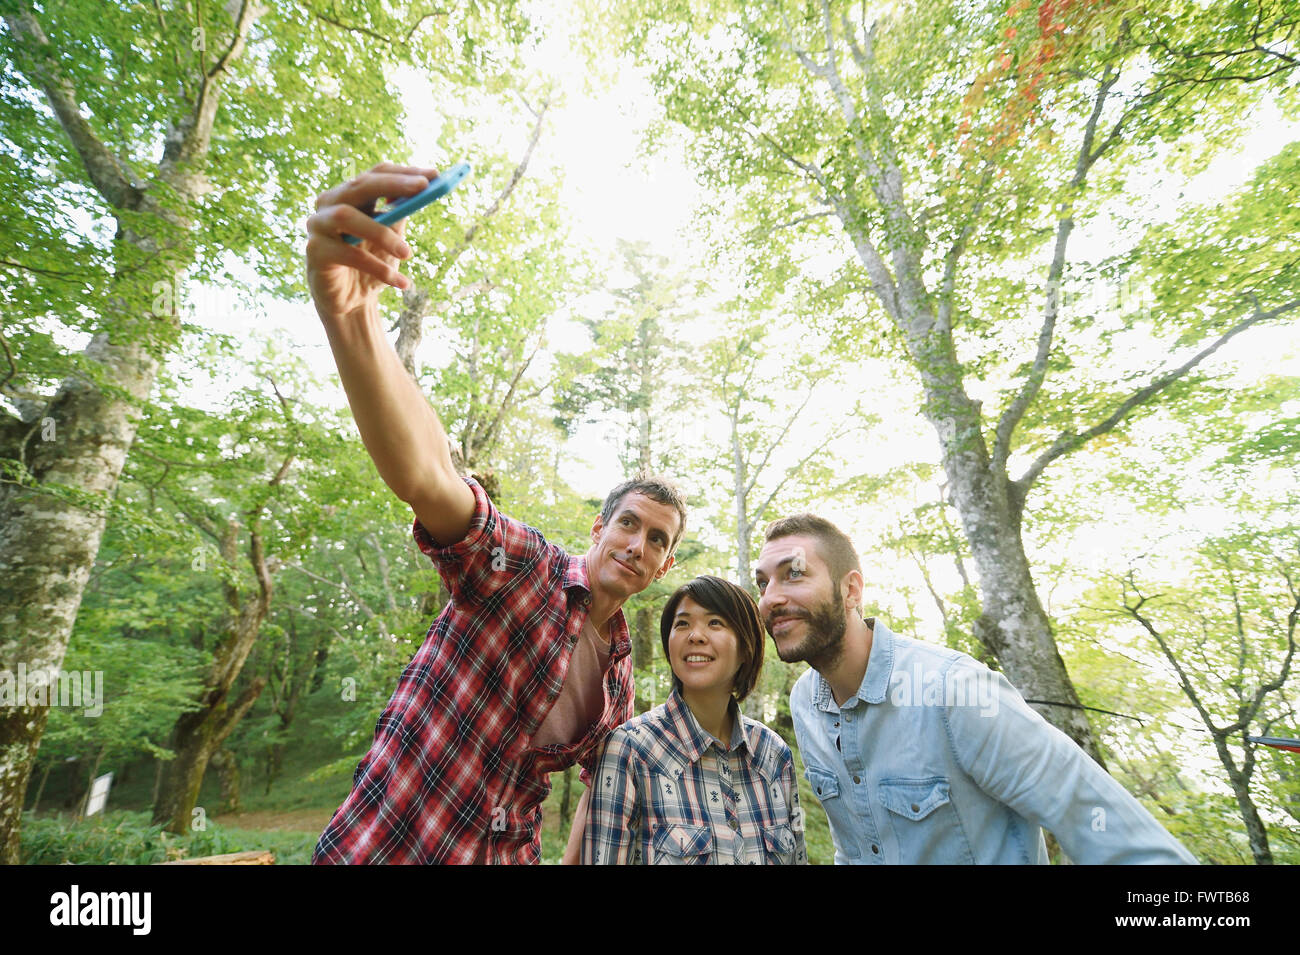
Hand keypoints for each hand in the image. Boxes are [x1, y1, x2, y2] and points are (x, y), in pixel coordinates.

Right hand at [305, 162, 438, 322]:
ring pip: (346, 216)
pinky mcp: (315, 252)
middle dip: (392, 185)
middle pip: (359, 185)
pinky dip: (378, 268)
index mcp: (350, 195)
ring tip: (407, 254)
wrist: (350, 300)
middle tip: (423, 189)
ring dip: (382, 233)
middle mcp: (329, 203)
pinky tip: (401, 282)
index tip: (433, 175)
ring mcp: (318, 225)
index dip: (403, 173)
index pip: (375, 174)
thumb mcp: (390, 235)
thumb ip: (400, 212)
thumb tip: (426, 190)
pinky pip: (348, 254)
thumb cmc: (371, 262)